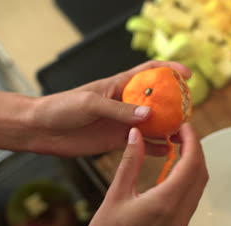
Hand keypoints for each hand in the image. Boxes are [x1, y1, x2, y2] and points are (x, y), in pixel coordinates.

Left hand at [27, 61, 191, 156]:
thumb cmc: (62, 107)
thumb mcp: (91, 103)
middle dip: (174, 104)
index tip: (187, 75)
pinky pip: (140, 143)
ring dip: (167, 128)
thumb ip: (119, 109)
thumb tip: (148, 115)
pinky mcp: (117, 140)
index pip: (150, 71)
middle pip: (157, 100)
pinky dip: (154, 147)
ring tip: (181, 135)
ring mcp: (122, 122)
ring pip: (152, 124)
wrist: (42, 129)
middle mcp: (125, 103)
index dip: (170, 69)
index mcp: (120, 85)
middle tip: (188, 113)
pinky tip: (166, 151)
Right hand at [70, 123, 208, 225]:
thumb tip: (137, 134)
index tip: (183, 126)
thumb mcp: (115, 195)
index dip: (192, 140)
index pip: (191, 164)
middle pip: (201, 175)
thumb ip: (130, 161)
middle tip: (181, 133)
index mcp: (164, 204)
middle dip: (196, 150)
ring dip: (193, 165)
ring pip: (198, 188)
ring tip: (178, 147)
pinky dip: (187, 181)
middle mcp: (178, 217)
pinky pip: (190, 201)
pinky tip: (172, 171)